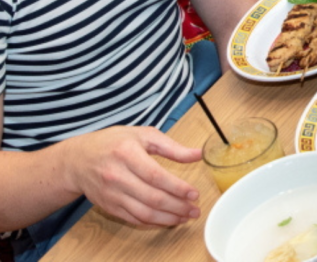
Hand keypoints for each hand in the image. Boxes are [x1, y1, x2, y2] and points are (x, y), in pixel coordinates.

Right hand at [62, 126, 201, 225]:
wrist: (78, 159)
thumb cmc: (114, 142)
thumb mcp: (143, 135)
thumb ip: (172, 147)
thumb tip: (198, 154)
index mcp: (127, 154)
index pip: (156, 176)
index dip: (177, 187)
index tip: (194, 194)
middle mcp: (117, 176)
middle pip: (151, 197)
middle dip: (177, 207)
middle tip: (195, 210)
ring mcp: (111, 194)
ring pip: (143, 213)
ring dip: (167, 219)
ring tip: (185, 217)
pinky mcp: (109, 206)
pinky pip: (133, 219)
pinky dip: (152, 223)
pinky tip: (166, 220)